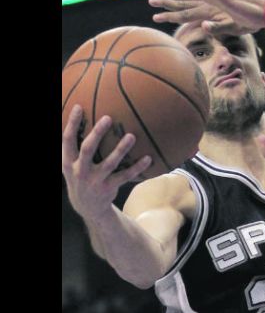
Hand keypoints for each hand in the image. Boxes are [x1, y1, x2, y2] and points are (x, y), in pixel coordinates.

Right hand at [61, 105, 151, 219]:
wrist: (87, 206)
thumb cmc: (81, 175)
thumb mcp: (72, 163)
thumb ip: (76, 146)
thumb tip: (82, 117)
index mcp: (68, 162)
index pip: (67, 140)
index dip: (72, 123)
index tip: (79, 107)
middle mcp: (80, 171)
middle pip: (87, 149)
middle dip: (97, 134)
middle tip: (108, 118)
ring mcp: (95, 180)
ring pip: (109, 163)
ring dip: (121, 149)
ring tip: (132, 136)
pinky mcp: (109, 188)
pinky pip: (125, 176)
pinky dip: (137, 168)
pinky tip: (148, 158)